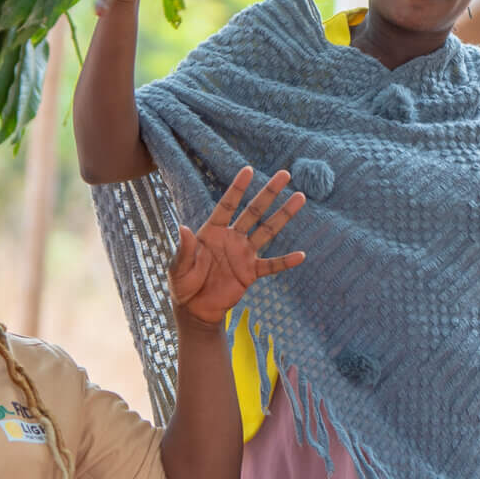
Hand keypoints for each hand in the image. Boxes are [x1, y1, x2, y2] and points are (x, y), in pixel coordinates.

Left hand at [170, 166, 307, 325]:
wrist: (195, 308)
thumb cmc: (182, 284)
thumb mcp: (178, 267)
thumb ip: (184, 249)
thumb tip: (183, 228)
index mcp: (213, 231)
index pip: (227, 205)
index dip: (237, 188)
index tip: (248, 170)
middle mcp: (232, 238)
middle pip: (253, 211)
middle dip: (268, 193)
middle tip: (284, 174)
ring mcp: (243, 254)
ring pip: (267, 231)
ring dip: (283, 216)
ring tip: (300, 198)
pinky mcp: (250, 272)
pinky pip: (271, 265)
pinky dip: (285, 261)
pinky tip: (301, 255)